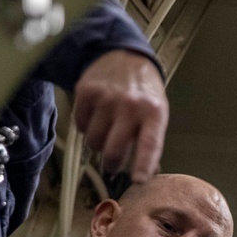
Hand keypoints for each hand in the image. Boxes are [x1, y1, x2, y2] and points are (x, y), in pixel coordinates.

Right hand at [73, 50, 167, 182]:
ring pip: (93, 141)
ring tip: (106, 132)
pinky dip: (85, 126)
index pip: (150, 144)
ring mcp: (106, 98)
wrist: (124, 56)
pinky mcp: (85, 91)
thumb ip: (151, 141)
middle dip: (111, 163)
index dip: (144, 164)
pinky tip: (96, 116)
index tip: (139, 181)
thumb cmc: (144, 92)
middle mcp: (130, 105)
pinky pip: (79, 125)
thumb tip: (148, 174)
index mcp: (153, 113)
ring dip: (97, 143)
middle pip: (113, 149)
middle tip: (112, 165)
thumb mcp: (157, 113)